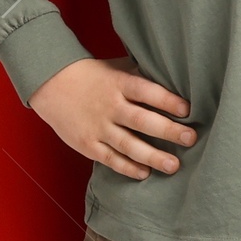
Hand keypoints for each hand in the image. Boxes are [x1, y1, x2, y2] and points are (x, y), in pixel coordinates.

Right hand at [29, 57, 194, 181]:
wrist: (50, 83)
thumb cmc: (91, 75)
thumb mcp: (116, 68)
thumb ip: (140, 76)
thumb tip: (174, 82)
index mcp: (118, 83)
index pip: (147, 91)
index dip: (167, 101)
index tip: (187, 110)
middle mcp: (110, 106)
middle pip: (142, 120)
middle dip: (168, 131)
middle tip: (190, 138)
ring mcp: (98, 127)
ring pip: (128, 145)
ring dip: (152, 156)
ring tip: (174, 166)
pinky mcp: (87, 144)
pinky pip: (110, 159)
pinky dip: (127, 167)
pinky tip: (144, 173)